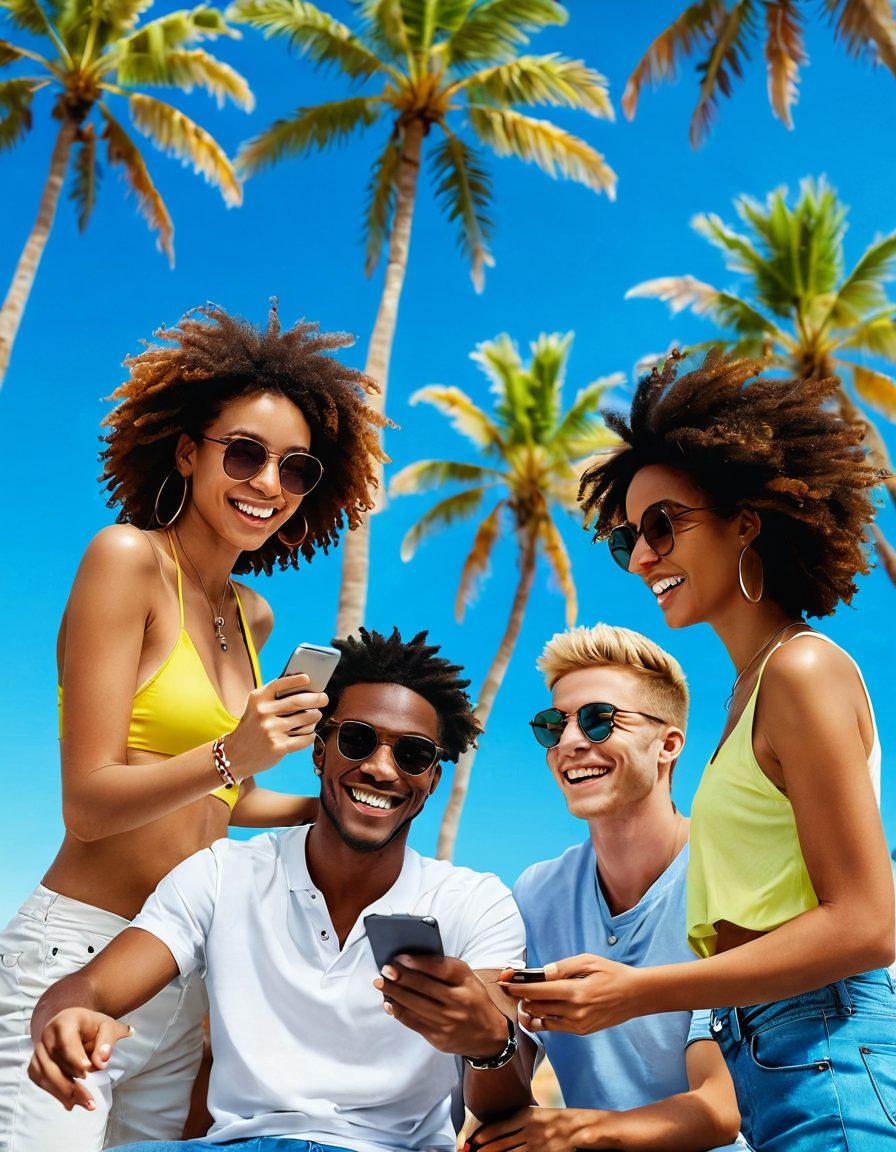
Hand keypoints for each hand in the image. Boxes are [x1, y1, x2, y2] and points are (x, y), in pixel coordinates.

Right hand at [28, 1008, 131, 1110]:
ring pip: (45, 1075)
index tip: (87, 1072)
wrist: (80, 1024)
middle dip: (71, 1085)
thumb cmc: (95, 1026)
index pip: (66, 1042)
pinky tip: (70, 1102)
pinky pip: (41, 1081)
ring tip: (85, 1104)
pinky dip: (55, 1093)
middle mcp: (48, 1034)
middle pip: (53, 1063)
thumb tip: (101, 1063)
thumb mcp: (108, 1027)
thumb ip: (107, 1042)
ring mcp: (39, 1049)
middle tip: (90, 1101)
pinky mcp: (36, 1063)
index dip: (74, 1058)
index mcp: (65, 1021)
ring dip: (63, 1093)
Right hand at [227, 674, 327, 778]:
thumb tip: (302, 687)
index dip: (297, 680)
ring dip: (315, 717)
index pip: (280, 684)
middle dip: (316, 699)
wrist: (235, 755)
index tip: (309, 679)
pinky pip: (305, 738)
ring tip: (315, 716)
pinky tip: (309, 733)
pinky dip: (310, 735)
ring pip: (305, 720)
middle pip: (298, 701)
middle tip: (324, 698)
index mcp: (258, 700)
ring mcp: (271, 731)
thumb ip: (273, 697)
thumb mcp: (255, 707)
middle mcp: (264, 713)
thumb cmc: (251, 727)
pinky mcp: (279, 747)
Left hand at [374, 955, 509, 1058]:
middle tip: (385, 969)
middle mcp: (459, 1001)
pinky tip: (389, 1004)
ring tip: (381, 983)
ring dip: (394, 993)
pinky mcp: (439, 1037)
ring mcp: (449, 1021)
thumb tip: (411, 961)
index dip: (418, 962)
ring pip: (415, 1005)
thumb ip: (445, 969)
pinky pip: (414, 1022)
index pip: (440, 968)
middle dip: (401, 976)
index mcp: (466, 981)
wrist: (490, 1035)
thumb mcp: (468, 979)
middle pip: (424, 986)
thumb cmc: (474, 999)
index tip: (400, 957)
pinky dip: (399, 1012)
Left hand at [469, 1107, 607, 1151]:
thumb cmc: (558, 1119)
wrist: (581, 1128)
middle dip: (487, 1149)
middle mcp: (531, 1130)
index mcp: (528, 1115)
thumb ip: (521, 1120)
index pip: (501, 1126)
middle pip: (503, 1143)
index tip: (475, 1140)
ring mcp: (538, 1145)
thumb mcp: (538, 1113)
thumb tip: (504, 1127)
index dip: (486, 1134)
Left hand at [499, 954, 642, 1033]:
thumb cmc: (612, 973)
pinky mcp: (581, 1031)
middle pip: (536, 1007)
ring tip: (524, 999)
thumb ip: (563, 967)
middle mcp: (575, 1012)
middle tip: (512, 987)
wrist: (635, 996)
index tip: (504, 982)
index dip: (517, 987)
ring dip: (530, 1009)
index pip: (537, 991)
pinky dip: (543, 1018)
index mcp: (575, 992)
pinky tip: (540, 1008)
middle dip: (521, 997)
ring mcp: (578, 1025)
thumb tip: (541, 973)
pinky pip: (554, 1027)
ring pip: (542, 1020)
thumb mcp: (589, 961)